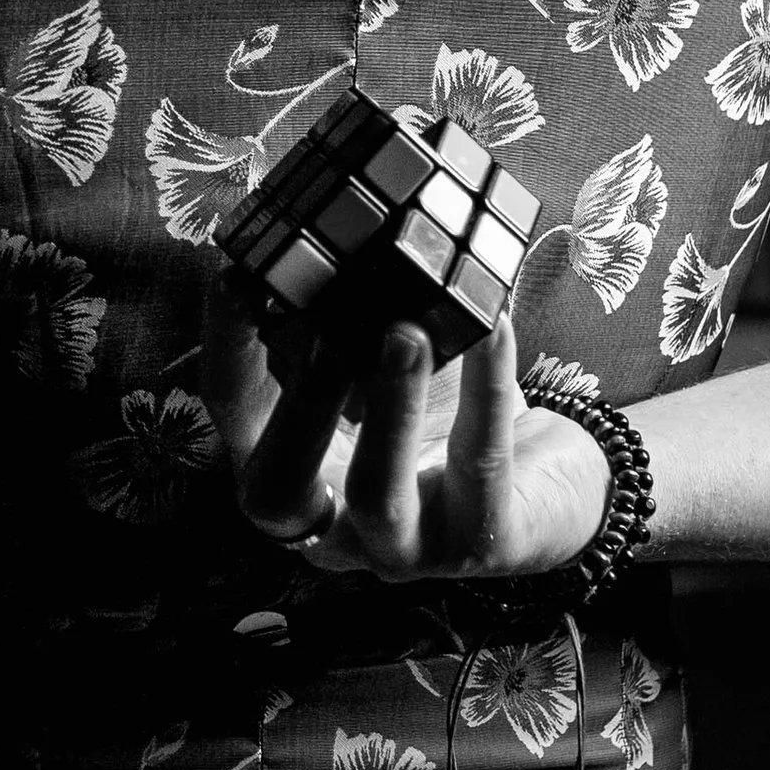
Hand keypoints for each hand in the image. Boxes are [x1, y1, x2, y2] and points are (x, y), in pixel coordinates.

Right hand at [203, 267, 609, 582]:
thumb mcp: (385, 362)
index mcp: (293, 466)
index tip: (235, 275)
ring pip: (376, 497)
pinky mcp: (482, 545)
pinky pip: (480, 466)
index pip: (233, 414)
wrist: (543, 484)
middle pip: (276, 492)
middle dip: (295, 409)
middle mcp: (332, 523)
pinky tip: (498, 325)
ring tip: (406, 332)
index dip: (226, 347)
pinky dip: (486, 388)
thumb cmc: (444, 412)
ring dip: (389, 409)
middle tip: (326, 334)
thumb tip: (331, 220)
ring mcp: (405, 548)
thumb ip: (348, 318)